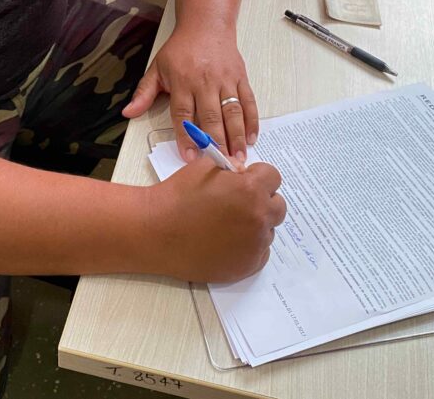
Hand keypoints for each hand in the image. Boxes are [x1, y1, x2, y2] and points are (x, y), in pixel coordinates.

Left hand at [123, 26, 258, 163]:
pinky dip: (252, 121)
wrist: (206, 25)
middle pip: (210, 117)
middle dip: (215, 143)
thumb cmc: (181, 49)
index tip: (190, 158)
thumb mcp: (157, 68)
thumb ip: (144, 93)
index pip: (183, 114)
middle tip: (220, 165)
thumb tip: (128, 112)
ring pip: (232, 112)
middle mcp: (205, 82)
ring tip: (238, 158)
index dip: (186, 138)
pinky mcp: (240, 78)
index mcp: (182, 81)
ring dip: (236, 137)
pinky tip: (251, 138)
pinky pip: (248, 102)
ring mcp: (225, 80)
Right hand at [149, 158, 285, 282]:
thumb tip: (243, 172)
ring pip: (267, 230)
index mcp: (251, 190)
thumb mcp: (204, 166)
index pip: (273, 177)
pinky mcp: (247, 266)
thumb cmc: (177, 196)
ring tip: (226, 225)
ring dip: (254, 225)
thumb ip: (231, 166)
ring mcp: (254, 245)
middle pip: (277, 206)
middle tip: (237, 204)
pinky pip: (260, 252)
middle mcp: (259, 218)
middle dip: (261, 201)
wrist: (156, 231)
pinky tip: (226, 242)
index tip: (243, 182)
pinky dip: (248, 246)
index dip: (257, 177)